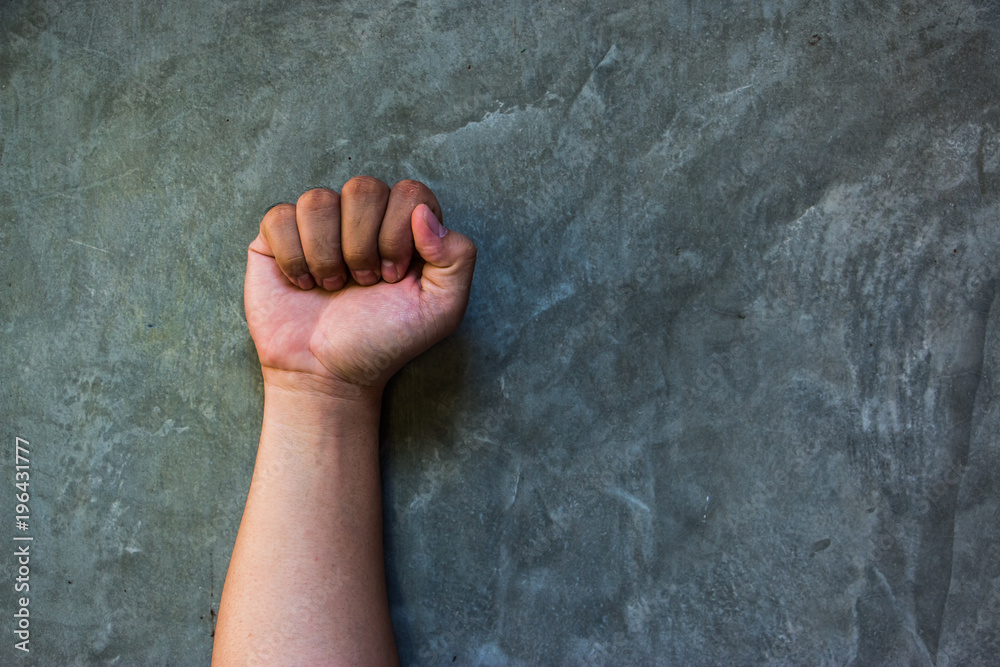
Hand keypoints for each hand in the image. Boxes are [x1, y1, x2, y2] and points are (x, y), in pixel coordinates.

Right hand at [244, 177, 476, 399]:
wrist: (328, 374)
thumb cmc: (384, 341)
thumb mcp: (442, 309)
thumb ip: (457, 256)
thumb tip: (424, 214)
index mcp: (405, 225)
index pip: (410, 193)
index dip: (399, 234)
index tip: (392, 278)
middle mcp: (363, 216)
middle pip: (363, 188)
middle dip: (363, 247)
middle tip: (364, 284)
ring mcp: (319, 223)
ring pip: (318, 200)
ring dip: (326, 255)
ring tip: (332, 286)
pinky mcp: (278, 236)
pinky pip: (280, 217)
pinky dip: (293, 258)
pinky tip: (303, 284)